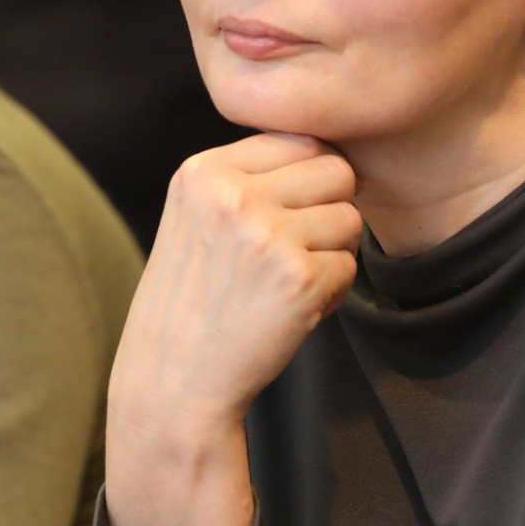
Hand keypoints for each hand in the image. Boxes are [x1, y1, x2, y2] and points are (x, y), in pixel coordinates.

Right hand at [105, 133, 361, 525]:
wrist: (174, 386)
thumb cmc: (191, 305)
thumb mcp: (195, 218)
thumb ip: (245, 178)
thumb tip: (324, 148)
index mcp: (203, 171)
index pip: (296, 138)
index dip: (303, 181)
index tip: (278, 219)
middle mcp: (233, 194)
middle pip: (335, 170)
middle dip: (326, 211)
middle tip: (290, 253)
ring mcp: (267, 234)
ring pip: (349, 218)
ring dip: (330, 254)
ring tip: (283, 285)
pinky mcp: (299, 277)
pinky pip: (350, 266)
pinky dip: (331, 293)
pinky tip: (289, 312)